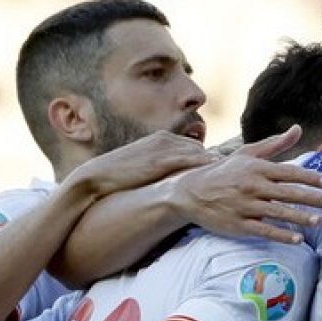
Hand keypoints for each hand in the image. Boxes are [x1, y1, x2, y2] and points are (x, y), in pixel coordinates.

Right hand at [70, 130, 217, 198]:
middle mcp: (166, 139)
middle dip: (213, 164)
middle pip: (201, 150)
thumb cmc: (118, 176)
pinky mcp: (163, 159)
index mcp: (161, 138)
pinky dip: (207, 167)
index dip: (205, 162)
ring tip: (225, 182)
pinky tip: (216, 180)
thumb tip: (178, 180)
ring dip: (213, 167)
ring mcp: (165, 148)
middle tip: (225, 180)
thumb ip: (162, 167)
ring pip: (201, 154)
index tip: (218, 176)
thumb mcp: (143, 166)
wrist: (96, 177)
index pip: (194, 147)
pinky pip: (194, 160)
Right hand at [169, 126, 321, 242]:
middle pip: (287, 192)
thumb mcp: (247, 154)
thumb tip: (298, 128)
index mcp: (256, 168)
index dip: (309, 177)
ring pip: (277, 212)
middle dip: (311, 198)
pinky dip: (281, 234)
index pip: (288, 172)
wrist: (190, 192)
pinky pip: (263, 230)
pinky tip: (297, 239)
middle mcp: (252, 186)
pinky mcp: (238, 224)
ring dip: (300, 217)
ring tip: (319, 221)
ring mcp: (244, 206)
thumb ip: (275, 144)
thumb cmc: (224, 172)